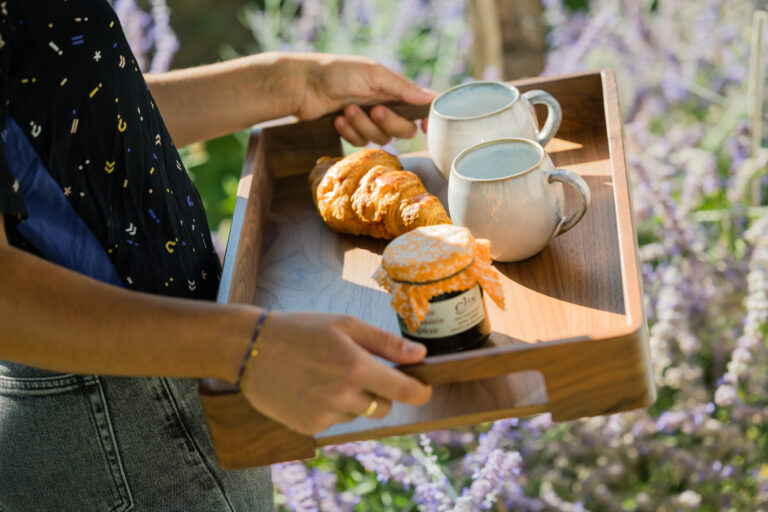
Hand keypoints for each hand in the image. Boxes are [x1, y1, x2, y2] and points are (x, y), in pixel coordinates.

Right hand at [240, 311, 431, 434]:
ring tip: (325, 375)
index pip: (406, 392)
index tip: (423, 388)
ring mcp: (324, 414)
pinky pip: (334, 421)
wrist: (250, 347)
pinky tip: (311, 388)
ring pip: (358, 414)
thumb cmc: (301, 329)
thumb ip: (385, 342)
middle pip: (385, 406)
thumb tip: (419, 356)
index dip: (420, 392)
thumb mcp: (345, 325)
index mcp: (356, 367)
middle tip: (358, 370)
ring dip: (352, 400)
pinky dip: (330, 408)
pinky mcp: (308, 426)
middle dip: (381, 392)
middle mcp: (343, 395)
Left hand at [291, 54, 434, 145]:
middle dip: (389, 122)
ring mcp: (368, 120)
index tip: (426, 127)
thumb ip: (402, 88)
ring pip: (381, 138)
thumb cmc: (336, 72)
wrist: (302, 86)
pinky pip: (362, 142)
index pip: (419, 108)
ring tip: (346, 109)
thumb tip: (431, 97)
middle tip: (374, 109)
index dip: (426, 119)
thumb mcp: (373, 74)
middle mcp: (385, 105)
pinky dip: (350, 132)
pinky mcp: (352, 132)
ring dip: (363, 125)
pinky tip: (337, 120)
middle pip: (404, 130)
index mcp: (393, 89)